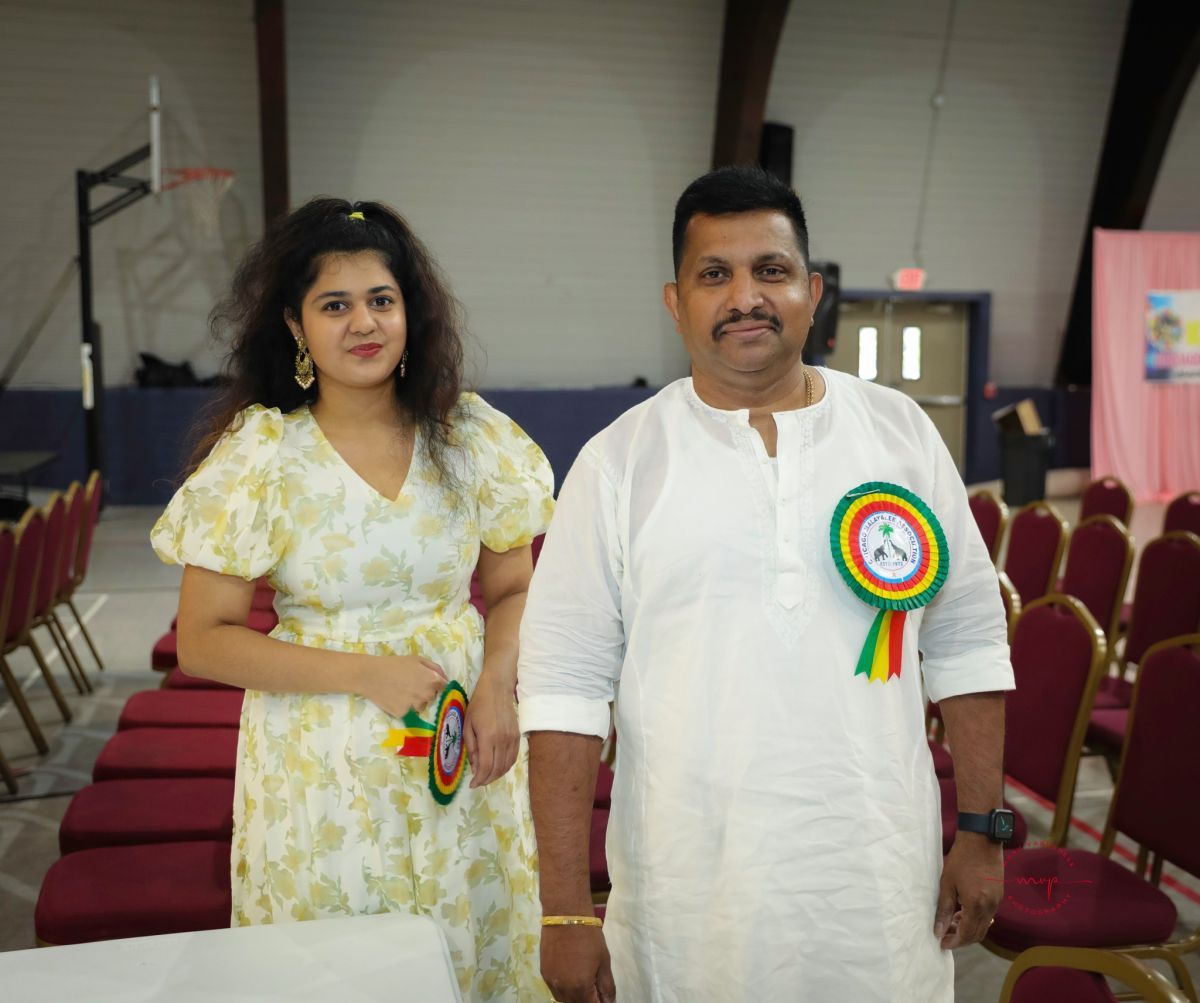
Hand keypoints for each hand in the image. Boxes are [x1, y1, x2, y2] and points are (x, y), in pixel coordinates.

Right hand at [357, 655, 445, 717]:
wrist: (371, 675)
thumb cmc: (395, 664)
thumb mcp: (417, 659)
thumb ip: (435, 668)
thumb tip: (445, 679)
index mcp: (433, 680)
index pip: (444, 687)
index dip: (436, 684)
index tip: (427, 682)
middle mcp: (427, 695)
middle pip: (433, 697)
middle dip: (425, 692)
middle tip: (410, 684)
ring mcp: (416, 706)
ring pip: (422, 706)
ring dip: (416, 701)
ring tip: (402, 691)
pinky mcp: (404, 714)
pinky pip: (409, 712)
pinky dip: (405, 707)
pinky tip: (396, 698)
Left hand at [464, 672, 519, 787]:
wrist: (497, 689)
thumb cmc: (478, 705)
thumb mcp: (467, 726)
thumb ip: (471, 748)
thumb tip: (475, 767)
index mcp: (488, 737)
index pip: (486, 767)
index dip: (479, 779)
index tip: (472, 784)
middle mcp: (502, 740)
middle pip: (497, 769)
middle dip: (487, 780)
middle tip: (478, 782)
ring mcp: (512, 739)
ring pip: (506, 766)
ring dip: (496, 775)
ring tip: (486, 776)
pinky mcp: (517, 737)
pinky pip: (513, 758)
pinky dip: (505, 766)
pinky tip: (497, 767)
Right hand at [541, 926, 615, 1002]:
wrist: (565, 915)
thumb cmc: (589, 937)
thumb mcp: (604, 961)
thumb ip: (607, 987)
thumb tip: (610, 1002)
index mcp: (580, 987)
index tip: (603, 998)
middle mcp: (563, 989)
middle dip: (588, 1001)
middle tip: (595, 990)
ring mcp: (551, 982)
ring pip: (564, 1001)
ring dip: (575, 998)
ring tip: (584, 985)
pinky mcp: (544, 973)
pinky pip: (555, 990)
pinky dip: (564, 990)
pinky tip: (571, 978)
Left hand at [934, 834, 1002, 948]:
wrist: (981, 839)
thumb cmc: (961, 859)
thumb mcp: (947, 883)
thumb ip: (944, 909)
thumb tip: (938, 930)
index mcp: (976, 905)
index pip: (966, 934)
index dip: (954, 942)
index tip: (942, 943)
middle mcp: (990, 907)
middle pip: (977, 934)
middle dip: (961, 938)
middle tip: (945, 935)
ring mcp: (997, 901)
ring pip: (983, 925)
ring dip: (968, 928)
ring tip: (951, 922)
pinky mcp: (999, 894)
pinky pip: (988, 915)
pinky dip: (975, 918)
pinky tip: (963, 911)